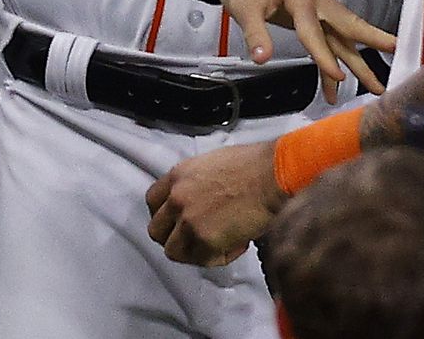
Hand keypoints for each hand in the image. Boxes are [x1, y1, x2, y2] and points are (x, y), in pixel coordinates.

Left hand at [144, 140, 283, 266]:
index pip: (152, 202)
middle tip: (195, 239)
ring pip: (173, 251)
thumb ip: (195, 183)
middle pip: (156, 230)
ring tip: (218, 244)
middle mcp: (177, 199)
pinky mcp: (204, 240)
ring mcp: (188, 221)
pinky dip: (219, 258)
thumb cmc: (253, 165)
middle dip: (174, 237)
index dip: (164, 215)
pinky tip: (238, 244)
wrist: (272, 175)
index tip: (176, 221)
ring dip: (193, 252)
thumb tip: (199, 199)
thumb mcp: (212, 163)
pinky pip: (203, 260)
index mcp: (178, 176)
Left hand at [198, 0, 393, 101]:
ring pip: (341, 37)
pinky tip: (333, 86)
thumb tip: (262, 57)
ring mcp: (317, 5)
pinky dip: (332, 61)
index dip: (325, 57)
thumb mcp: (242, 6)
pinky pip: (328, 39)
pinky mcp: (312, 13)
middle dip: (372, 43)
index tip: (340, 78)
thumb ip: (255, 33)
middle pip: (347, 25)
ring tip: (376, 86)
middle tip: (397, 53)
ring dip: (357, 62)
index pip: (314, 29)